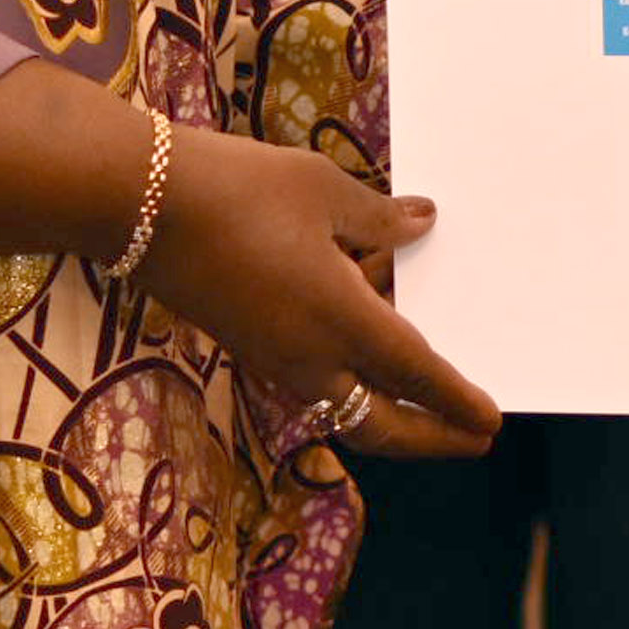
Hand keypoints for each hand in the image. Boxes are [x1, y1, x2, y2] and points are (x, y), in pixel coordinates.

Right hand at [135, 130, 499, 458]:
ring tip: (428, 376)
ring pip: (345, 403)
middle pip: (378, 424)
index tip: (490, 422)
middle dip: (428, 438)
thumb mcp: (324, 190)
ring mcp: (273, 357)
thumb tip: (422, 224)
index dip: (456, 402)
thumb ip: (378, 219)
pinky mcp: (248, 342)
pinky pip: (316, 374)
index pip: (417, 378)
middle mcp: (309, 358)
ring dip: (389, 403)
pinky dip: (351, 368)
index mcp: (342, 324)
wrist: (138, 204)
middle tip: (471, 438)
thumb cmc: (240, 190)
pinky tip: (366, 317)